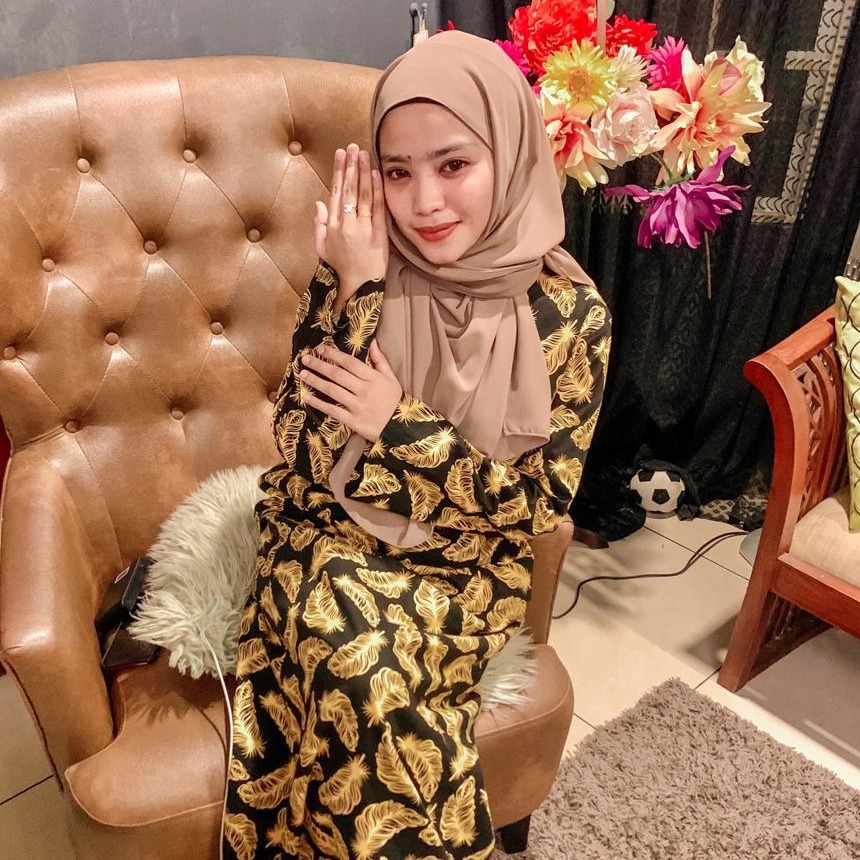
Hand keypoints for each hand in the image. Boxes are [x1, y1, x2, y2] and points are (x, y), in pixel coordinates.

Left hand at [299, 340, 401, 440]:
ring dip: (316, 381)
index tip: (320, 349)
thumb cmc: (395, 401)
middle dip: (320, 365)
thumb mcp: (391, 379)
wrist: (402, 429)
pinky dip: (318, 403)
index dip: (333, 354)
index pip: (350, 362)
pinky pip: (333, 410)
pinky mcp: (353, 421)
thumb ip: (380, 360)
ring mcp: (358, 406)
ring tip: (303, 374)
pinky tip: (307, 397)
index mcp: (373, 378)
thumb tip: (373, 342)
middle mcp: (364, 390)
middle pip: (338, 375)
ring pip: (333, 391)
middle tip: (305, 359)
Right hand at [314, 143, 388, 312]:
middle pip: (349, 189)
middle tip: (353, 147)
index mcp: (332, 225)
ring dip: (363, 172)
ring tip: (364, 154)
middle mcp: (346, 224)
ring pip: (363, 195)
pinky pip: (377, 209)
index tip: (341, 154)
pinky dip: (376, 191)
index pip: (336, 192)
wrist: (356, 287)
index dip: (339, 172)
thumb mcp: (322, 247)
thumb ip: (319, 224)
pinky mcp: (378, 235)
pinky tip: (376, 175)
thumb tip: (318, 203)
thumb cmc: (339, 268)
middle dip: (350, 166)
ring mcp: (362, 229)